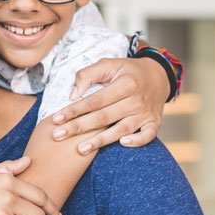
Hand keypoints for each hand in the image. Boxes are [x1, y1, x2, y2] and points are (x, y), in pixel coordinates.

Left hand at [52, 57, 169, 152]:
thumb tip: (72, 95)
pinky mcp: (154, 122)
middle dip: (79, 127)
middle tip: (58, 136)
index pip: (95, 100)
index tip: (56, 119)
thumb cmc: (127, 71)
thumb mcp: (109, 64)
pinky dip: (137, 141)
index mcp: (125, 84)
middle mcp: (136, 100)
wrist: (158, 76)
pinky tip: (121, 144)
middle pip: (104, 117)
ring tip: (80, 149)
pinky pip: (148, 135)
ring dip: (101, 140)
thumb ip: (88, 75)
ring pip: (121, 129)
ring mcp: (146, 113)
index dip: (74, 110)